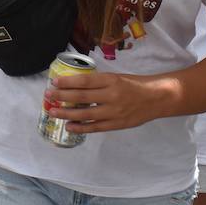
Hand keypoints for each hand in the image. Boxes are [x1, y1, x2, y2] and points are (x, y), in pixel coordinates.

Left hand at [47, 71, 163, 132]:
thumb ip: (98, 83)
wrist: (157, 98)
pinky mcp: (117, 124)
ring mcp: (114, 112)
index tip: (54, 82)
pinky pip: (95, 127)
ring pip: (86, 114)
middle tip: (48, 96)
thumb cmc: (134, 84)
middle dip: (62, 96)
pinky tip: (69, 126)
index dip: (68, 82)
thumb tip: (75, 86)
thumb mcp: (116, 77)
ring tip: (53, 112)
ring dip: (67, 113)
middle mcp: (111, 95)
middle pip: (82, 97)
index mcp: (111, 80)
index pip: (85, 81)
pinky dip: (81, 127)